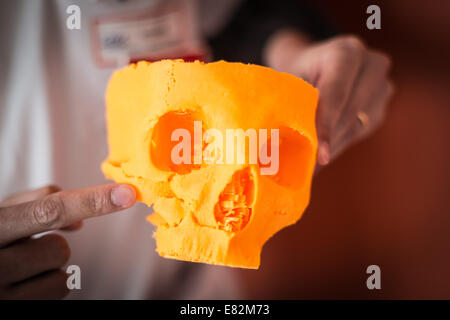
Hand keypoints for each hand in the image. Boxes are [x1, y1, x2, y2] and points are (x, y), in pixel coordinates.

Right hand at [0, 183, 135, 298]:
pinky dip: (46, 287)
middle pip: (59, 249)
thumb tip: (79, 222)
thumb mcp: (1, 213)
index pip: (48, 212)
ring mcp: (0, 297)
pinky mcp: (15, 312)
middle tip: (21, 250)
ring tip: (18, 268)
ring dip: (47, 269)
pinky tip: (21, 284)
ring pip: (62, 277)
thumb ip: (37, 203)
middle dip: (48, 246)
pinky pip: (57, 295)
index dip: (92, 201)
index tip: (127, 193)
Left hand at [265, 32, 393, 165]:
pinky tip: (322, 154)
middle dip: (326, 141)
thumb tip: (282, 144)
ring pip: (357, 125)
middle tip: (306, 166)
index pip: (336, 94)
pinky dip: (339, 144)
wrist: (313, 64)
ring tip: (310, 166)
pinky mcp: (381, 104)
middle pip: (349, 112)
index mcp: (346, 51)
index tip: (318, 155)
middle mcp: (371, 64)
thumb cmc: (296, 72)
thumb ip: (290, 105)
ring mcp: (382, 84)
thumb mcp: (289, 80)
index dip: (325, 126)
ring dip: (332, 147)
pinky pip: (361, 131)